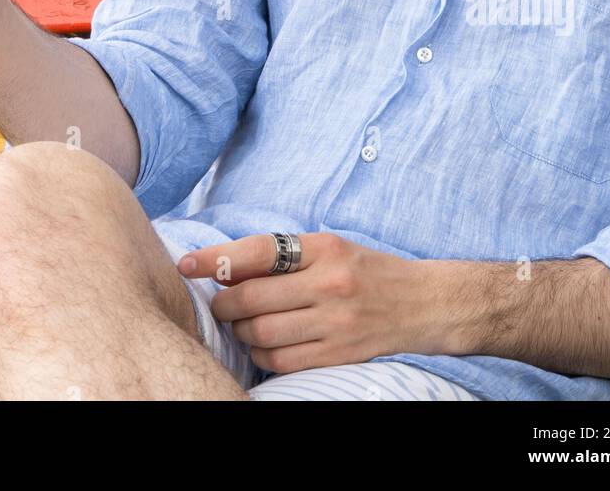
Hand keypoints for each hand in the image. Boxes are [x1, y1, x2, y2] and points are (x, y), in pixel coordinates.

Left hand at [177, 231, 449, 374]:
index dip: (216, 258)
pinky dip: (261, 355)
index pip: (259, 250)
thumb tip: (226, 269)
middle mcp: (329, 284)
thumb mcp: (329, 247)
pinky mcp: (339, 354)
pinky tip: (261, 345)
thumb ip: (282, 256)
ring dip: (240, 331)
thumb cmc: (366, 270)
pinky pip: (282, 361)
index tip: (186, 263)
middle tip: (217, 303)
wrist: (422, 303)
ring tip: (240, 324)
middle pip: (253, 298)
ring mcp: (335, 322)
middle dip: (223, 304)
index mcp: (324, 248)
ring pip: (262, 333)